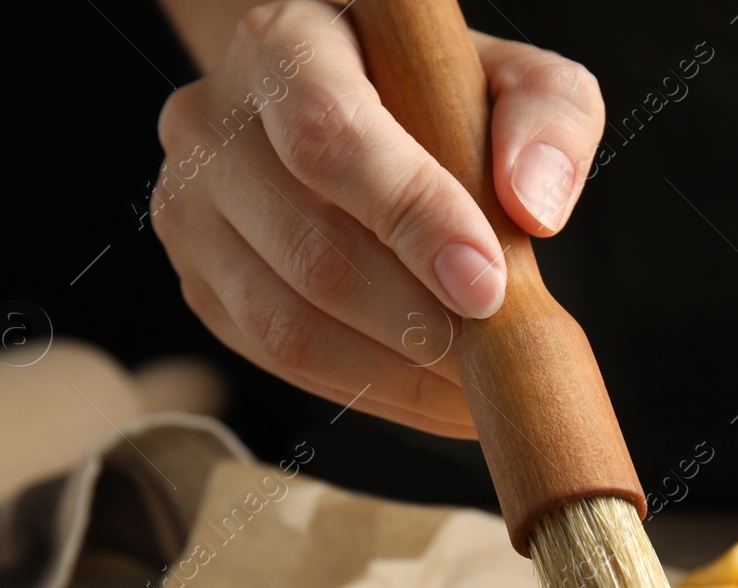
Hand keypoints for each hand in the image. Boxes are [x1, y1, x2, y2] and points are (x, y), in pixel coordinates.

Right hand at [151, 1, 603, 436]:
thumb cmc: (432, 90)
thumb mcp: (510, 74)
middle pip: (311, 250)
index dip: (413, 220)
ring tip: (479, 389)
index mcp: (284, 44)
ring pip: (286, 324)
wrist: (348, 102)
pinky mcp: (201, 284)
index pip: (331, 137)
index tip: (489, 286)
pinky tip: (438, 394)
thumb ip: (546, 116)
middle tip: (499, 359)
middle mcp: (212, 124)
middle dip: (419, 322)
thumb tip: (532, 207)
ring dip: (397, 373)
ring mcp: (191, 212)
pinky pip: (278, 361)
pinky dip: (369, 390)